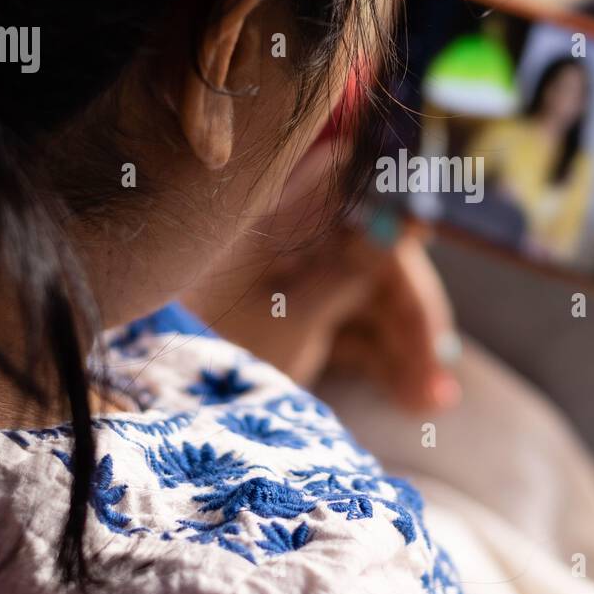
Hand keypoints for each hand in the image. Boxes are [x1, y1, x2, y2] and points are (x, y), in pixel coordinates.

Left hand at [186, 138, 460, 411]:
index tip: (424, 234)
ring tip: (432, 401)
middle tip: (437, 374)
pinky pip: (352, 328)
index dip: (394, 205)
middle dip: (410, 312)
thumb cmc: (207, 354)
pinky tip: (413, 397)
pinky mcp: (294, 318)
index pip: (353, 185)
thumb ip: (353, 268)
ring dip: (404, 347)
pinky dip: (380, 360)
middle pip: (373, 253)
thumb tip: (411, 216)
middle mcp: (291, 240)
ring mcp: (292, 279)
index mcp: (280, 218)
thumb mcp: (287, 319)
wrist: (157, 408)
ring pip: (369, 298)